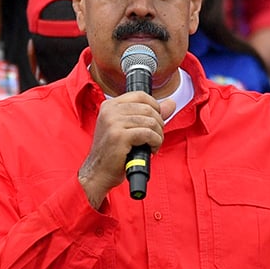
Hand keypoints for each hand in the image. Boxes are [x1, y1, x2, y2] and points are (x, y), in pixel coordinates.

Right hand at [78, 92, 175, 207]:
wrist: (98, 172)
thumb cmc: (113, 152)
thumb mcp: (129, 128)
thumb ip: (150, 114)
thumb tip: (171, 103)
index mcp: (110, 105)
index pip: (140, 96)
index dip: (155, 107)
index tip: (156, 121)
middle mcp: (110, 111)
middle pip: (148, 109)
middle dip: (159, 124)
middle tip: (155, 137)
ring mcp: (113, 122)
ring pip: (150, 121)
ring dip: (158, 135)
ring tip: (153, 144)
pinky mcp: (119, 136)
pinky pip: (148, 134)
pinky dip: (156, 142)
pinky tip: (151, 149)